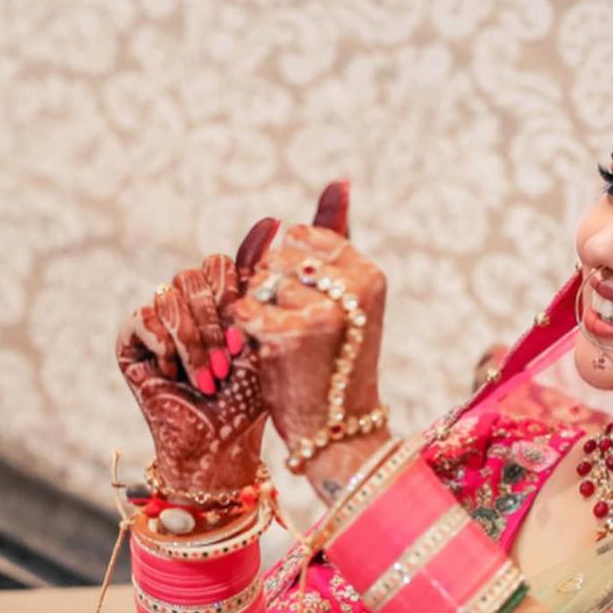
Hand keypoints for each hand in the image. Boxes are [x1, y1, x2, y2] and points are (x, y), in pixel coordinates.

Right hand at [116, 220, 278, 498]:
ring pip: (170, 296)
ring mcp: (157, 319)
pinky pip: (144, 316)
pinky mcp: (130, 339)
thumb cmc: (251, 398)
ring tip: (209, 377)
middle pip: (196, 275)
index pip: (222, 264)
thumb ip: (272, 277)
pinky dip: (166, 347)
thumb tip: (275, 218)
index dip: (234, 288)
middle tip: (230, 360)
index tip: (245, 322)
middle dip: (216, 321)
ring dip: (194, 342)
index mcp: (220, 298)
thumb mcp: (269, 332)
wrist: (220, 442)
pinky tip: (177, 373)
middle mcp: (187, 303)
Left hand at [232, 206, 386, 476]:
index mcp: (369, 274)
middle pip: (277, 257)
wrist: (337, 433)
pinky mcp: (289, 335)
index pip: (302, 237)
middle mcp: (354, 288)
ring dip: (258, 314)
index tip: (305, 306)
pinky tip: (266, 355)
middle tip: (297, 333)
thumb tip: (338, 179)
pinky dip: (242, 334)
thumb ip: (339, 235)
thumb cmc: (334, 364)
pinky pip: (243, 309)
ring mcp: (324, 312)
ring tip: (285, 347)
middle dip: (271, 292)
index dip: (288, 271)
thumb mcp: (345, 297)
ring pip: (259, 284)